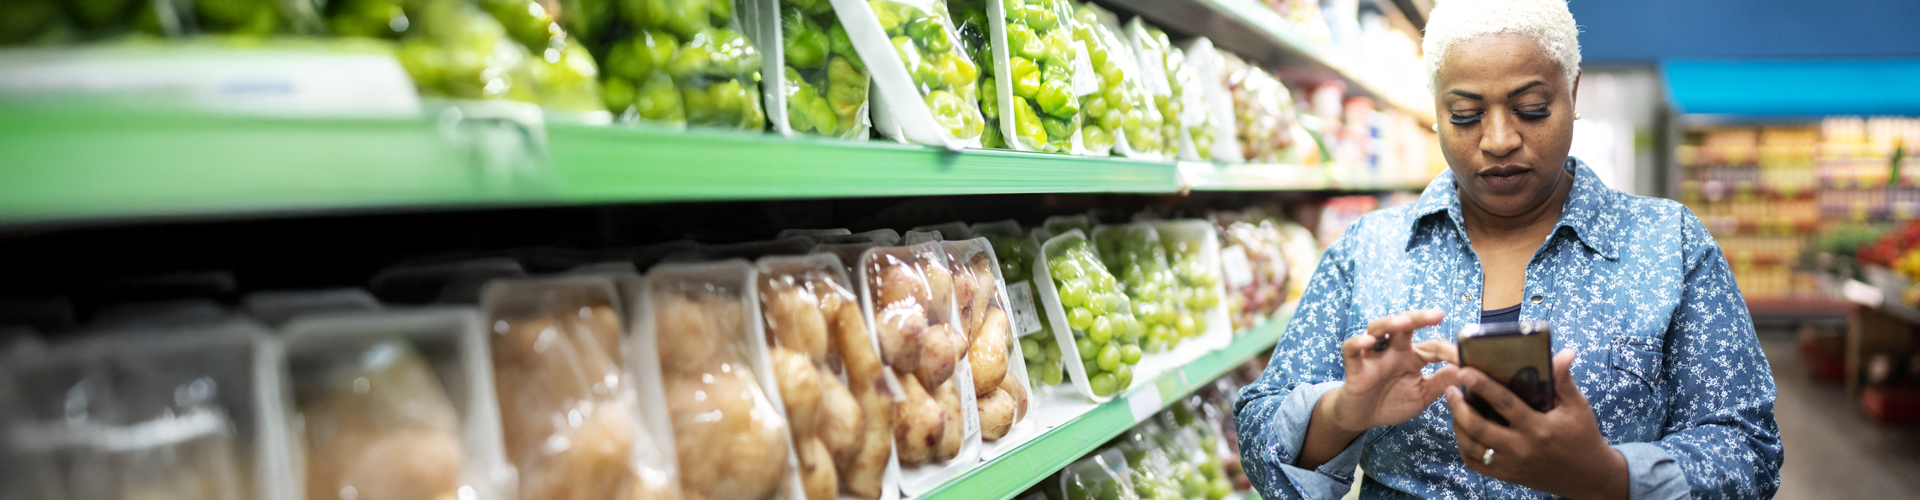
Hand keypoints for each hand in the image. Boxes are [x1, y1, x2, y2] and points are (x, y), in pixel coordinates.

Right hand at [1324, 309, 1461, 432]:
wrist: (1362, 418)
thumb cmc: (1391, 402)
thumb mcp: (1423, 396)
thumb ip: (1442, 382)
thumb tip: (1469, 371)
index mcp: (1413, 357)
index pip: (1434, 346)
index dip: (1451, 352)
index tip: (1467, 359)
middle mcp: (1394, 351)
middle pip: (1405, 326)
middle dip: (1420, 318)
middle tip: (1437, 314)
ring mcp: (1373, 357)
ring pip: (1378, 329)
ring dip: (1390, 323)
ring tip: (1403, 322)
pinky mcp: (1355, 368)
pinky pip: (1351, 350)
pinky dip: (1357, 343)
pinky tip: (1367, 341)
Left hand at [1444, 349, 1628, 499]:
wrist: (1589, 476)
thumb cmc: (1583, 435)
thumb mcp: (1577, 406)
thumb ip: (1564, 380)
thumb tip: (1564, 352)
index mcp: (1539, 428)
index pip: (1505, 404)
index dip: (1483, 386)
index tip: (1464, 371)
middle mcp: (1522, 448)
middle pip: (1479, 428)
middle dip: (1458, 407)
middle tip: (1450, 389)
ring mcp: (1512, 465)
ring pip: (1472, 447)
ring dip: (1457, 425)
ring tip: (1453, 407)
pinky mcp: (1507, 476)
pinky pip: (1476, 463)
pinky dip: (1464, 446)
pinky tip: (1462, 430)